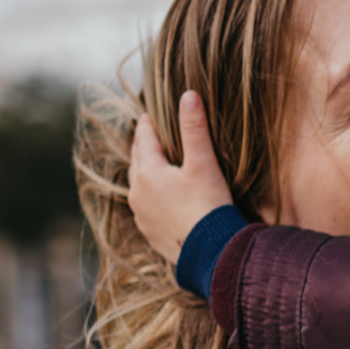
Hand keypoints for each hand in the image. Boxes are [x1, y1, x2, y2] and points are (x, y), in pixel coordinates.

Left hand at [129, 91, 234, 265]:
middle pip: (137, 161)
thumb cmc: (208, 205)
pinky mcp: (150, 234)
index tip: (150, 114)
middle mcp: (139, 193)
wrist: (212, 253)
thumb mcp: (203, 163)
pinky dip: (150, 198)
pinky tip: (159, 200)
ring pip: (138, 186)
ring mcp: (142, 215)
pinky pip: (145, 209)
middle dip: (142, 146)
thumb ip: (194, 129)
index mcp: (149, 172)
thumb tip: (188, 95)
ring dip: (144, 173)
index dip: (148, 124)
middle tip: (147, 135)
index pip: (144, 139)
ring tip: (151, 166)